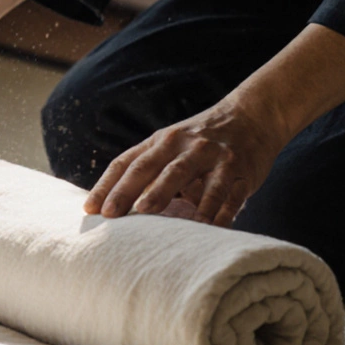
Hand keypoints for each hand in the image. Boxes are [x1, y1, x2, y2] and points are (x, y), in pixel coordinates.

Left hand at [82, 95, 289, 226]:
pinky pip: (225, 192)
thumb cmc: (201, 142)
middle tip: (110, 214)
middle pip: (149, 167)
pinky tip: (203, 228)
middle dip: (127, 191)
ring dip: (164, 193)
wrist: (254, 116)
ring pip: (184, 174)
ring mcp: (212, 155)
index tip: (90, 209)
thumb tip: (113, 206)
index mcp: (161, 142)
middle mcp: (183, 145)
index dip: (107, 186)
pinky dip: (214, 211)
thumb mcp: (172, 146)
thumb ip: (148, 170)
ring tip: (146, 212)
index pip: (126, 163)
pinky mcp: (240, 169)